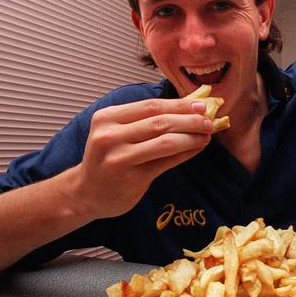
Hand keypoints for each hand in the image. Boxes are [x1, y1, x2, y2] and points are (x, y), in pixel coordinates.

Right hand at [72, 98, 212, 219]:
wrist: (86, 192)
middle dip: (190, 120)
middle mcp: (110, 136)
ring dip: (191, 137)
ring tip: (206, 135)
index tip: (201, 104)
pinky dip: (185, 153)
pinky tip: (196, 149)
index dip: (179, 105)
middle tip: (209, 120)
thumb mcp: (117, 132)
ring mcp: (120, 159)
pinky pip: (166, 162)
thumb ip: (146, 120)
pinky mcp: (131, 179)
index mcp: (107, 118)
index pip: (150, 106)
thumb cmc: (108, 157)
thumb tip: (188, 107)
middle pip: (159, 122)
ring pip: (165, 142)